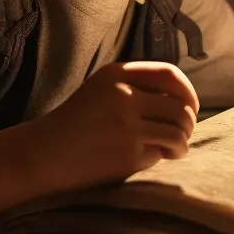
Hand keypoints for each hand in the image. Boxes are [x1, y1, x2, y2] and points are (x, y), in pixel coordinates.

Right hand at [35, 61, 198, 193]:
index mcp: (117, 74)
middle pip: (181, 106)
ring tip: (173, 150)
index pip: (170, 74)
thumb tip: (184, 100)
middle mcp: (124, 94)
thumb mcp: (102, 91)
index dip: (188, 92)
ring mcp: (127, 123)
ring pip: (178, 130)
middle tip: (181, 135)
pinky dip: (161, 157)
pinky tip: (148, 159)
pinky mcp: (127, 151)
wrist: (42, 155)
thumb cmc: (77, 124)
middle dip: (187, 124)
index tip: (190, 107)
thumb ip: (137, 87)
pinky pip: (161, 152)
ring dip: (181, 143)